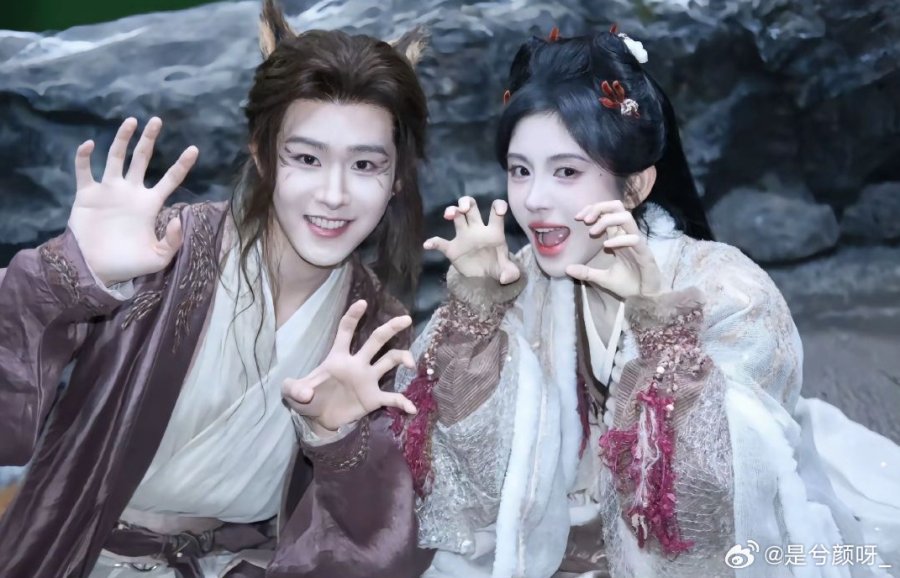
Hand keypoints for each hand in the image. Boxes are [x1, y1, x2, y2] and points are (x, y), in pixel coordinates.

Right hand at [67, 117, 199, 285]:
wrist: (95, 269)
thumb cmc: (128, 264)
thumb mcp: (158, 257)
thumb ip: (173, 241)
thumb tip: (178, 219)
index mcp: (150, 204)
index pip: (170, 179)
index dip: (182, 165)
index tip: (194, 149)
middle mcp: (130, 192)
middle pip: (142, 159)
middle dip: (149, 139)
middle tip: (157, 120)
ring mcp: (108, 190)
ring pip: (116, 157)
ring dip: (122, 139)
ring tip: (131, 121)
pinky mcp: (87, 194)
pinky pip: (84, 170)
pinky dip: (84, 157)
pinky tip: (89, 144)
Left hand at [282, 300, 416, 433]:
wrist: (319, 420)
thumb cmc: (308, 399)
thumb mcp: (292, 392)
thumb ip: (293, 389)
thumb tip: (304, 394)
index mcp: (338, 358)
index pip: (346, 331)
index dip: (353, 316)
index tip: (362, 303)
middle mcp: (357, 364)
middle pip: (376, 340)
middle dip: (390, 328)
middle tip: (406, 318)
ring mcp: (368, 380)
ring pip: (389, 361)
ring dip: (402, 358)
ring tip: (410, 364)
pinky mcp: (374, 398)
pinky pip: (392, 398)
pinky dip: (402, 402)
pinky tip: (412, 408)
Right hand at [423, 196, 519, 283]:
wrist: (483, 280)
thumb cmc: (497, 268)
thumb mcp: (508, 272)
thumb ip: (511, 273)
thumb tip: (506, 278)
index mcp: (493, 231)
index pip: (496, 212)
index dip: (498, 206)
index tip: (498, 210)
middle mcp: (477, 229)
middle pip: (471, 207)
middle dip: (466, 202)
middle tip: (464, 207)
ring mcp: (464, 237)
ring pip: (456, 216)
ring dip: (452, 211)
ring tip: (449, 215)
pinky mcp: (452, 249)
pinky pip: (440, 243)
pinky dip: (433, 243)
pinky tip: (428, 245)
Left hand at [565, 201, 662, 298]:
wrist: (645, 298)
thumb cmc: (628, 284)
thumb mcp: (602, 278)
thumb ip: (586, 272)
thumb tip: (566, 269)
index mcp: (618, 237)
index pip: (607, 212)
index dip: (592, 209)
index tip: (578, 218)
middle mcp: (627, 235)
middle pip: (617, 207)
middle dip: (599, 207)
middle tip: (585, 220)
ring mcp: (637, 242)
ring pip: (626, 217)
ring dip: (607, 220)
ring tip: (592, 232)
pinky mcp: (645, 252)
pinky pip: (634, 239)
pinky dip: (619, 239)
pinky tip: (606, 246)